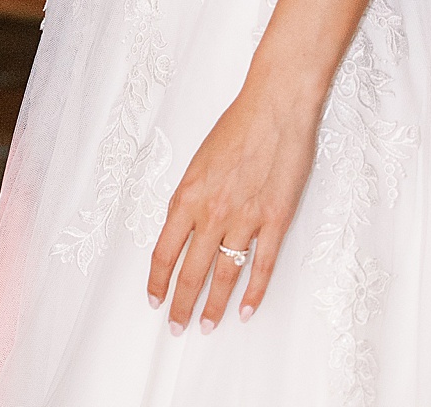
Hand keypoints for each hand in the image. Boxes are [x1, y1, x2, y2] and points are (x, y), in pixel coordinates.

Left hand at [147, 77, 319, 333]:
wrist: (276, 104)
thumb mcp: (200, 159)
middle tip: (176, 326)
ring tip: (207, 326)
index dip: (157, 281)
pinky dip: (254, 292)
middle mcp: (213, 212)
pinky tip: (245, 310)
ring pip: (225, 275)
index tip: (154, 299)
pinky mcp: (276, 218)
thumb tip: (184, 228)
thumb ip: (192, 196)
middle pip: (191, 272)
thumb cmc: (240, 124)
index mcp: (189, 195)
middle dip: (181, 304)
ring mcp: (246, 218)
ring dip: (214, 306)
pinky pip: (262, 265)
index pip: (164, 252)